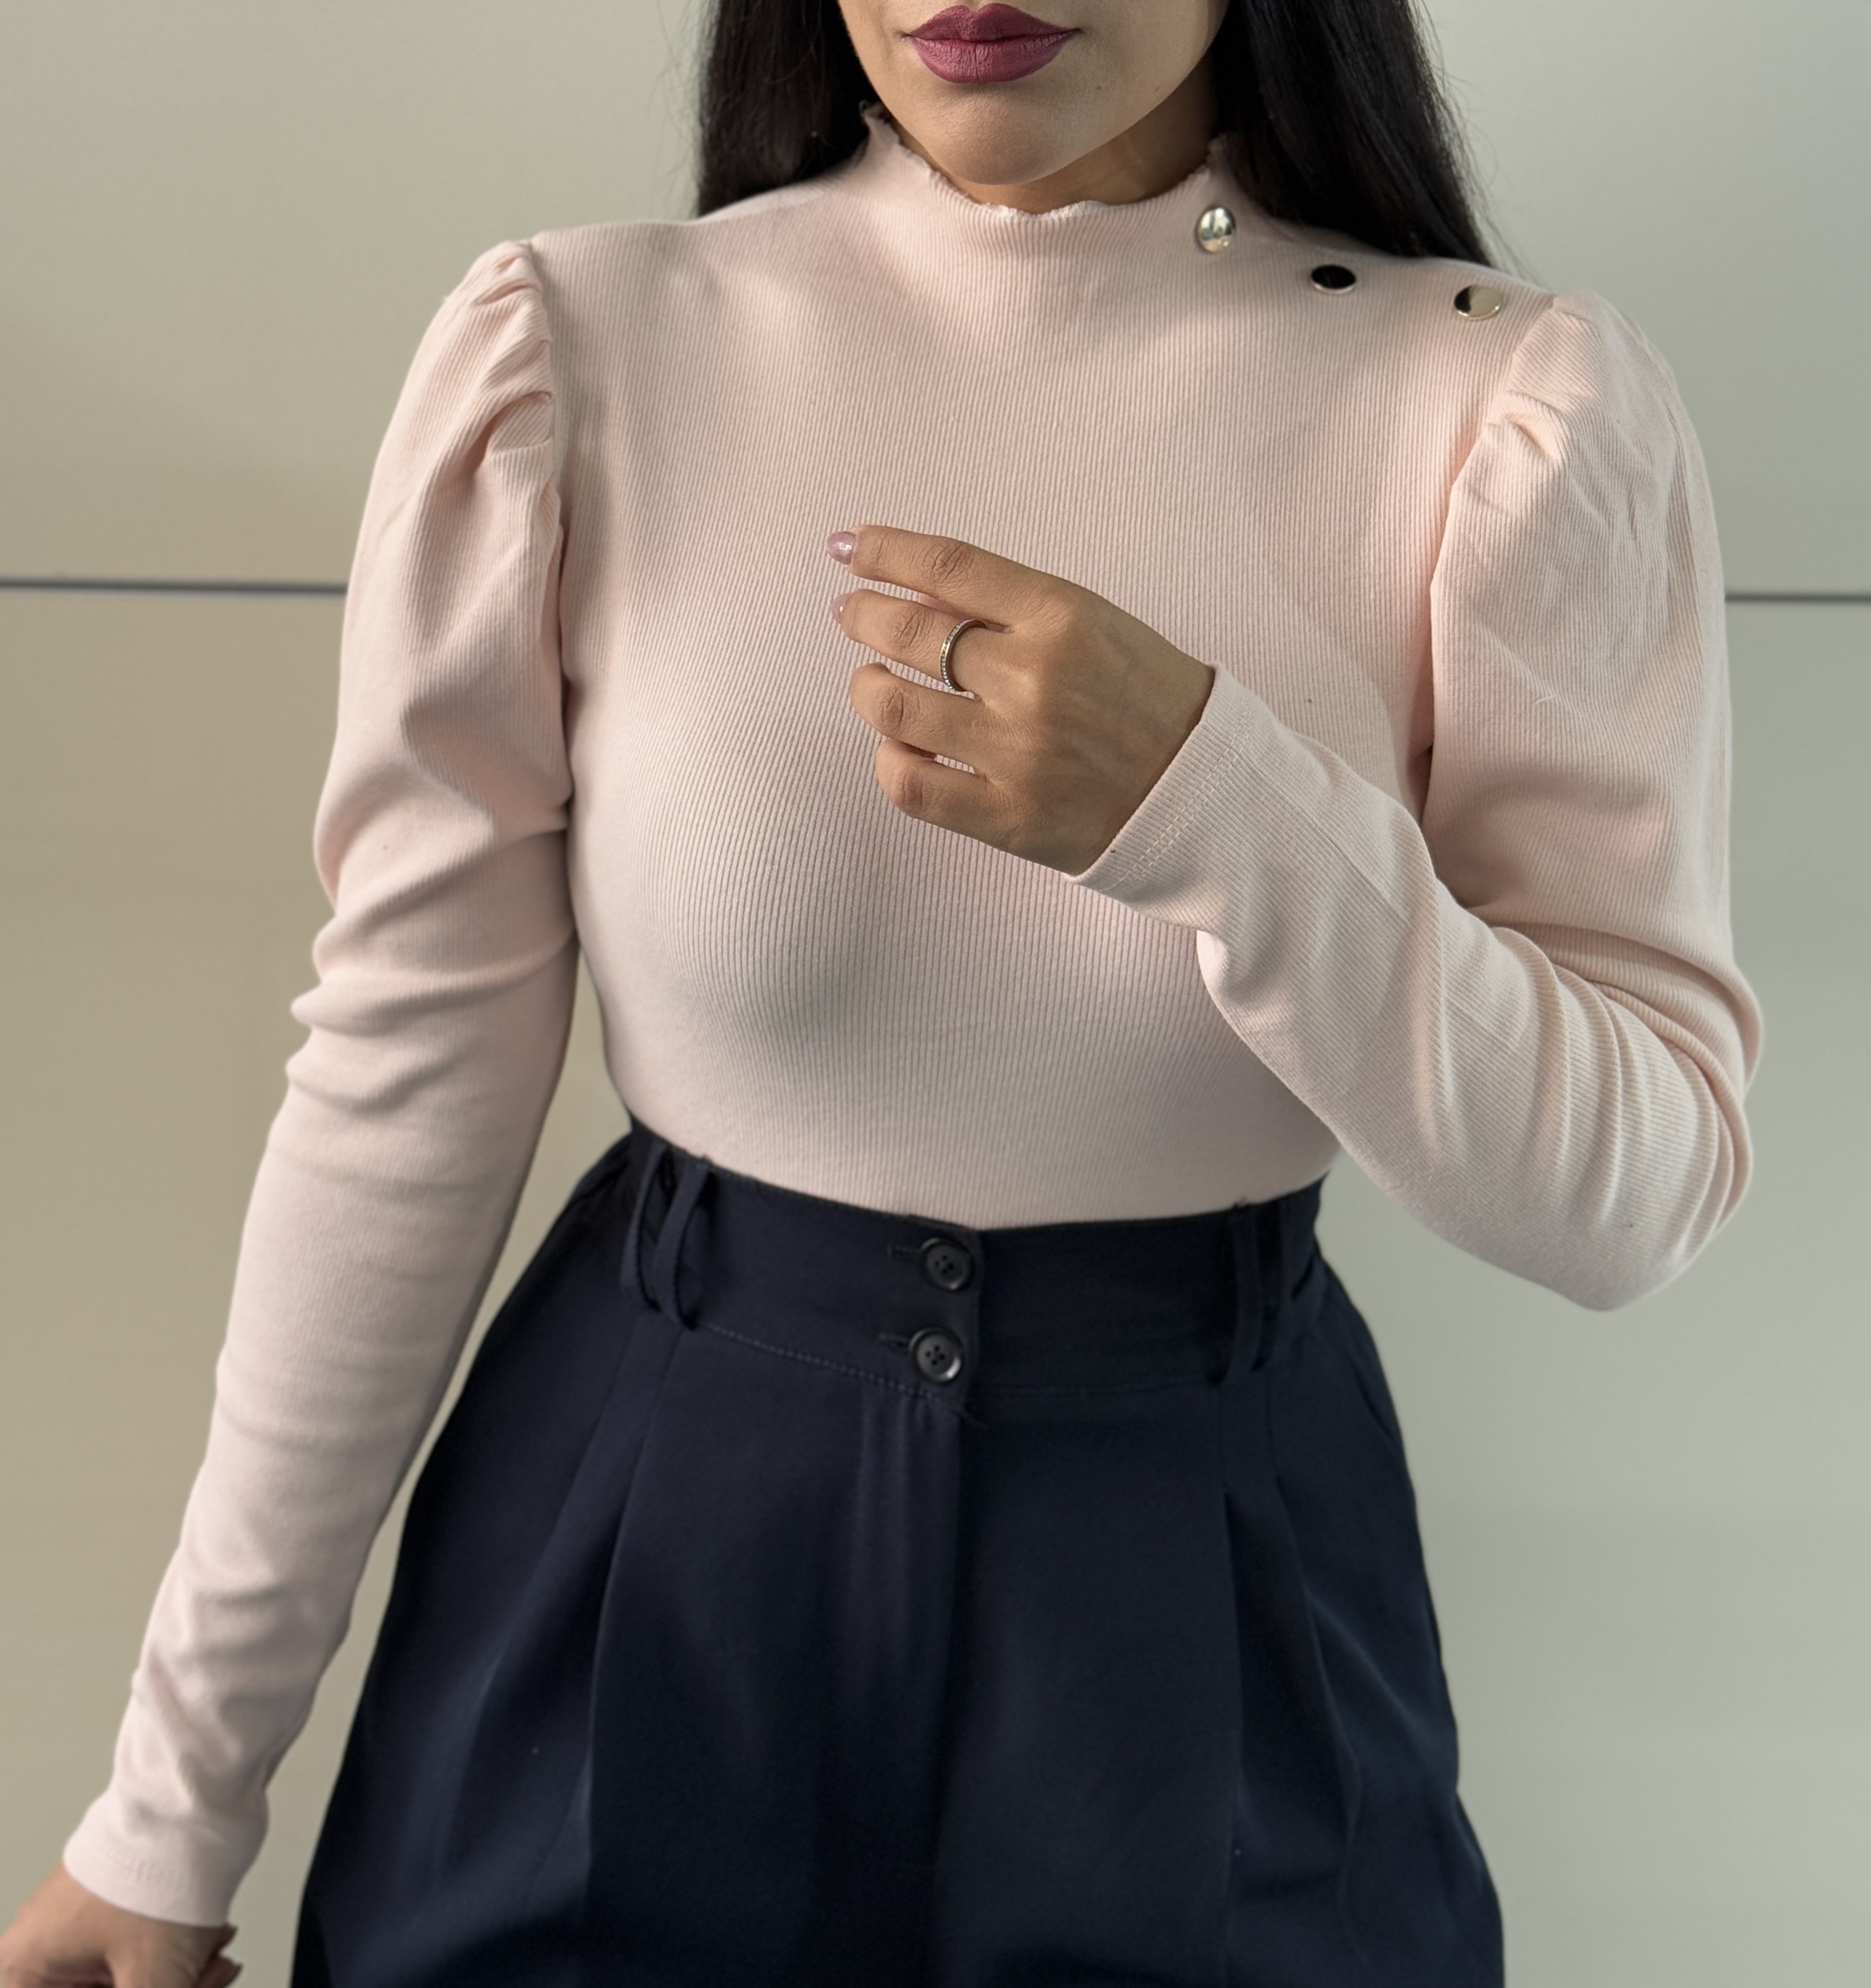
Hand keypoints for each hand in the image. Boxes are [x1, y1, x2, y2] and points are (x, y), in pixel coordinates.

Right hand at [0, 1864, 238, 1987]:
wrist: (197, 1798)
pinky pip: (135, 1949)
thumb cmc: (159, 1872)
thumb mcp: (153, 1980)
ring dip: (177, 1978)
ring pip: (121, 1977)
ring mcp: (74, 1920)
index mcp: (24, 1968)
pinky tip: (214, 1949)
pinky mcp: (111, 1901)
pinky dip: (174, 1956)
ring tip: (215, 1963)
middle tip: (203, 1984)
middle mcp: (39, 1944)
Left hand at [831, 526, 1214, 874]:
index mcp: (1062, 617)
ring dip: (867, 686)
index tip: (849, 547)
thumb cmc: (1150, 701)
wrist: (1203, 792)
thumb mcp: (1096, 625)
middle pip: (909, 631)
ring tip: (872, 680)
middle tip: (851, 611)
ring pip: (894, 707)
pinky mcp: (1008, 818)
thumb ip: (1011, 607)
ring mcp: (1017, 753)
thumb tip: (919, 586)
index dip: (884, 551)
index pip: (948, 566)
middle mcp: (1034, 681)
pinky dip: (889, 759)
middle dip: (863, 613)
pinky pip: (911, 785)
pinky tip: (897, 745)